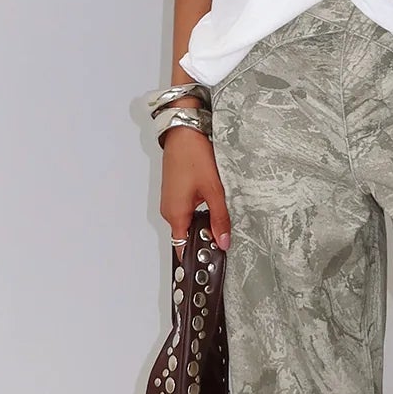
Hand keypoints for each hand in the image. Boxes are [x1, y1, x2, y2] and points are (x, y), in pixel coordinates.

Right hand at [160, 122, 230, 256]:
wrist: (183, 132)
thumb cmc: (194, 156)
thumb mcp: (214, 189)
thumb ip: (220, 218)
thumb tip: (224, 242)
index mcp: (175, 214)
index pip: (182, 248)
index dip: (196, 257)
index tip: (212, 261)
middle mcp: (168, 210)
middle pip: (185, 236)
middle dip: (203, 240)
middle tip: (224, 239)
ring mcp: (169, 201)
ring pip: (186, 223)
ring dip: (201, 224)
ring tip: (220, 220)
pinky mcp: (173, 192)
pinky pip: (185, 211)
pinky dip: (197, 213)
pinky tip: (211, 206)